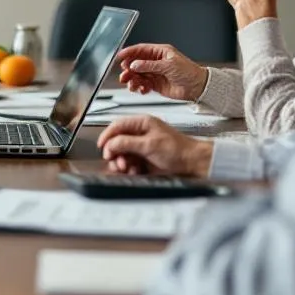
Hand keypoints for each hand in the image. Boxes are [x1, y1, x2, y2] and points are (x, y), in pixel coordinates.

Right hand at [96, 116, 212, 176]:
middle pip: (117, 141)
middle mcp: (141, 134)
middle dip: (115, 152)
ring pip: (122, 154)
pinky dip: (129, 168)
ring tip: (125, 167)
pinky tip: (134, 171)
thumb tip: (110, 144)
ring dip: (121, 162)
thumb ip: (127, 143)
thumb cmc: (178, 150)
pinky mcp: (145, 159)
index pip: (117, 126)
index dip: (107, 135)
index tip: (102, 146)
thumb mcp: (149, 144)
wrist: (192, 164)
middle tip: (115, 160)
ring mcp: (142, 147)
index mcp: (142, 124)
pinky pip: (130, 163)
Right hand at [115, 43, 208, 100]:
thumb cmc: (189, 72)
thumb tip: (135, 64)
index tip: (120, 56)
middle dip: (129, 69)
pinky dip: (140, 88)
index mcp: (160, 53)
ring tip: (132, 85)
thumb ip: (150, 65)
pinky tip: (142, 89)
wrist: (198, 88)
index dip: (129, 52)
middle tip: (125, 74)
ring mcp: (155, 73)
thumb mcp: (169, 66)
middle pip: (136, 63)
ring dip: (133, 80)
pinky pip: (143, 85)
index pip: (141, 50)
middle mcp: (156, 62)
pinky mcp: (156, 84)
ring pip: (138, 75)